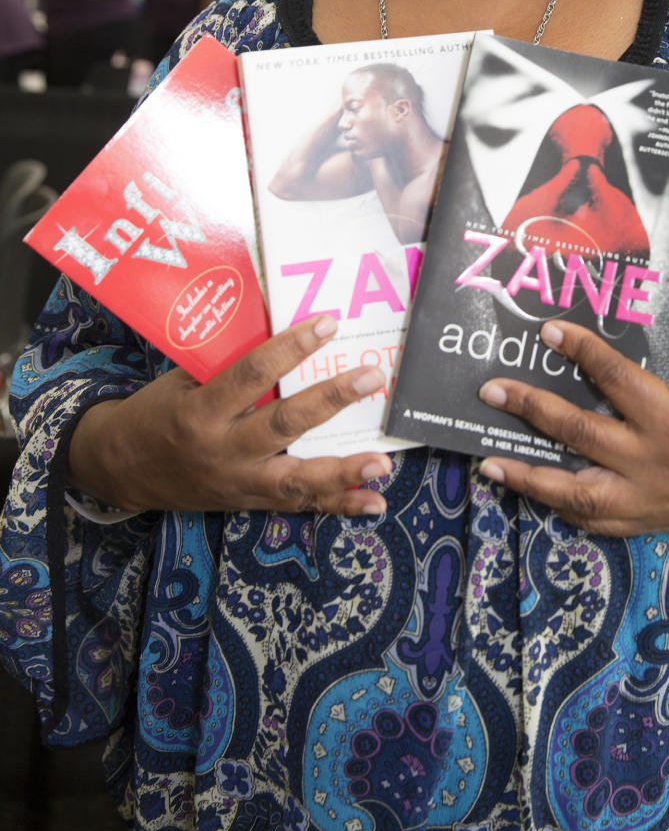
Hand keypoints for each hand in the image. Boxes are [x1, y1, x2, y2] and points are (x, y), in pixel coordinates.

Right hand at [68, 315, 393, 516]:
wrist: (123, 469)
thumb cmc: (159, 411)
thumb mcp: (183, 379)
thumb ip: (230, 364)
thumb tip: (284, 326)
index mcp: (200, 410)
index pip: (251, 374)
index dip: (291, 347)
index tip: (328, 323)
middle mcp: (222, 450)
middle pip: (284, 425)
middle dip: (331, 400)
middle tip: (371, 377)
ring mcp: (238, 482)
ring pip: (297, 479)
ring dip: (344, 470)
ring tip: (383, 461)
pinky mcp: (250, 503)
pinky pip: (299, 507)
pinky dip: (338, 505)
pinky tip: (374, 503)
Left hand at [477, 320, 668, 538]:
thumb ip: (662, 385)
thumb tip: (614, 371)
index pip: (615, 380)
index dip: (580, 352)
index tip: (547, 332)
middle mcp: (655, 466)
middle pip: (580, 435)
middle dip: (531, 411)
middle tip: (493, 391)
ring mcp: (651, 502)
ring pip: (575, 493)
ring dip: (528, 477)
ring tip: (489, 463)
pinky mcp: (655, 526)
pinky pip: (599, 522)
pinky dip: (566, 508)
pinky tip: (539, 494)